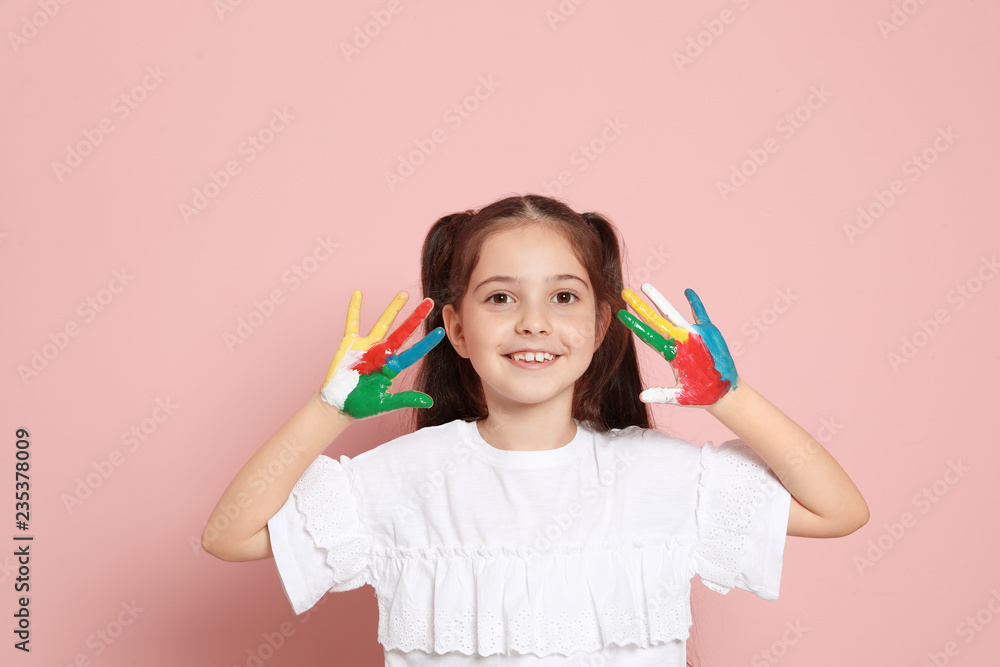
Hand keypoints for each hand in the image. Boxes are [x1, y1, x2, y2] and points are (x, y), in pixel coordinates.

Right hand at [320, 290, 444, 419]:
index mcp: (392, 366)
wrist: (339, 405)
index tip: (440, 332)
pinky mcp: (350, 343)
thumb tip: (430, 402)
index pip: (413, 352)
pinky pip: (353, 323)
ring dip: (393, 308)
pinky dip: (354, 308)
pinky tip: (358, 293)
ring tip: (404, 294)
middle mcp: (383, 352)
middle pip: (403, 331)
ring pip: (383, 322)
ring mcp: (367, 346)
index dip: (426, 342)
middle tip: (429, 302)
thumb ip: (406, 399)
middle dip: (416, 317)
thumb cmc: (362, 406)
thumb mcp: (386, 403)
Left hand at [617, 283, 737, 406]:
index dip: (634, 325)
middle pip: (654, 319)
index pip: (647, 335)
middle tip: (624, 292)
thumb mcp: (679, 396)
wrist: (724, 393)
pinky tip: (687, 291)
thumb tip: (641, 397)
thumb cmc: (701, 396)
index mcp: (669, 353)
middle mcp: (677, 341)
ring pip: (671, 312)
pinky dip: (695, 302)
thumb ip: (661, 395)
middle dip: (639, 306)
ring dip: (659, 299)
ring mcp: (692, 335)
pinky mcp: (708, 332)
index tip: (619, 314)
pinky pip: (700, 313)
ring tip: (645, 286)